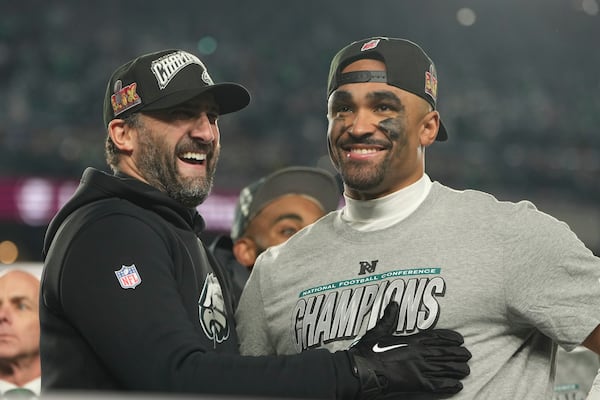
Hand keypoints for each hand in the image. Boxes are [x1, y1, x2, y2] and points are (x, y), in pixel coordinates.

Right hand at [348, 301, 470, 398]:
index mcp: (411, 340)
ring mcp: (419, 369)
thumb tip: (393, 303)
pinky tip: (457, 386)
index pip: (436, 337)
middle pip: (444, 353)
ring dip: (457, 369)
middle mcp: (419, 354)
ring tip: (467, 370)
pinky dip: (448, 385)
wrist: (362, 370)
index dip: (450, 338)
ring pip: (444, 368)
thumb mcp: (378, 330)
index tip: (461, 339)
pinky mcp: (416, 384)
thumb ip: (388, 318)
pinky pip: (437, 385)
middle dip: (458, 354)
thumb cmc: (368, 351)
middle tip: (468, 355)